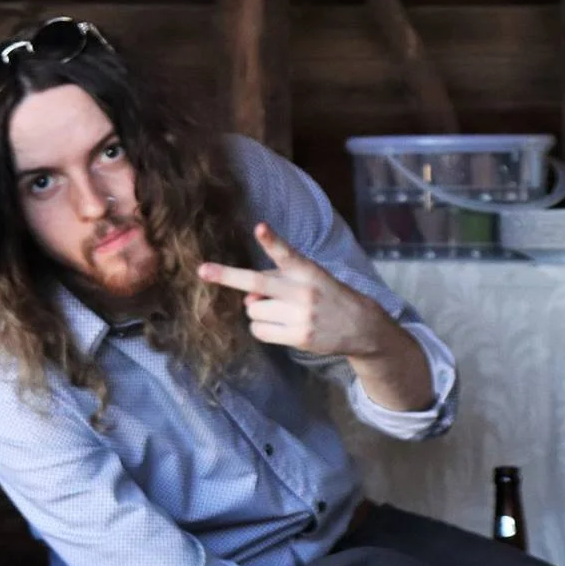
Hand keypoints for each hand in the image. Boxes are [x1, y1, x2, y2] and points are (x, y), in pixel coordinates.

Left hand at [198, 224, 391, 359]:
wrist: (361, 326)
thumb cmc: (327, 295)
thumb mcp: (309, 278)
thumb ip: (277, 281)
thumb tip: (247, 300)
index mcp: (307, 270)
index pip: (287, 253)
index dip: (272, 241)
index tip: (260, 228)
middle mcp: (303, 291)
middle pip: (257, 282)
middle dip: (227, 276)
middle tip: (203, 270)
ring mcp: (301, 316)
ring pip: (253, 310)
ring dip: (257, 311)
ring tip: (281, 312)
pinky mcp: (299, 337)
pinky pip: (259, 331)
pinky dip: (262, 328)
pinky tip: (280, 326)